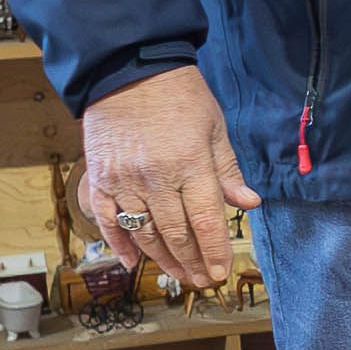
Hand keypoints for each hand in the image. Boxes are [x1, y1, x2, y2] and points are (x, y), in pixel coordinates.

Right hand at [79, 64, 259, 293]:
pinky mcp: (101, 177)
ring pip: (144, 232)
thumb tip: (249, 203)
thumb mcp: (214, 128)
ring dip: (162, 259)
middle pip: (175, 234)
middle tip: (203, 280)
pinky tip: (132, 262)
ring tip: (178, 275)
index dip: (215, 252)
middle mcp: (156, 178)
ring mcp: (124, 180)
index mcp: (190, 164)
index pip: (206, 222)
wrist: (128, 69)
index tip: (221, 272)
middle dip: (192, 262)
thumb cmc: (179, 96)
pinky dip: (118, 243)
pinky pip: (108, 220)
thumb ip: (227, 170)